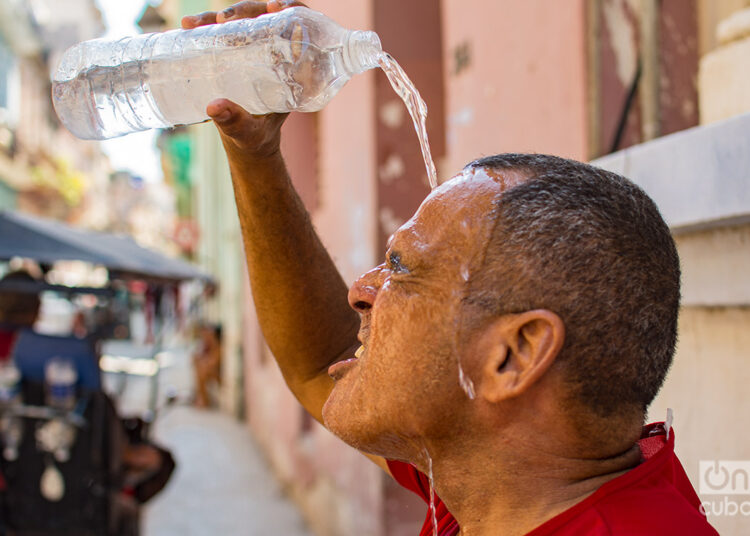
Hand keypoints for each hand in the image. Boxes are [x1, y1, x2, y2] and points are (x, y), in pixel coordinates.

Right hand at [181, 1, 306, 163]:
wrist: (247, 143)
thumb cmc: (256, 140)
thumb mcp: (248, 132)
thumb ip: (234, 122)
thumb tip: (214, 107)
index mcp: (294, 71)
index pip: (302, 29)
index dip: (292, 10)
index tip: (274, 8)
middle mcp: (278, 57)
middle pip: (268, 18)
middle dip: (245, 10)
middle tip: (222, 18)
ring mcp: (258, 54)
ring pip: (245, 22)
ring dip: (221, 16)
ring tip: (195, 23)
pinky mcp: (239, 56)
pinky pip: (227, 33)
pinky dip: (208, 27)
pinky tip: (189, 26)